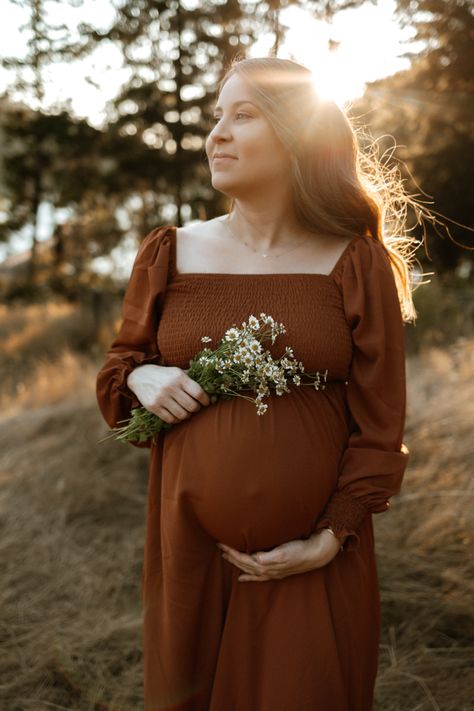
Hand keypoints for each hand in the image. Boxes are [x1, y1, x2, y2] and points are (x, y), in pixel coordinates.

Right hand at [127, 364, 209, 423]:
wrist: (139, 375)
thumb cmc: (164, 374)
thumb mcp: (177, 371)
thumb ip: (191, 378)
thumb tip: (209, 385)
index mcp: (179, 377)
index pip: (198, 393)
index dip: (205, 400)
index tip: (206, 403)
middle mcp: (170, 387)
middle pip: (192, 406)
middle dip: (196, 409)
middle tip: (196, 407)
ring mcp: (161, 398)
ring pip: (182, 414)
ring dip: (187, 415)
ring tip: (187, 412)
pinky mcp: (153, 407)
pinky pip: (170, 419)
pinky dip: (176, 419)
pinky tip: (177, 415)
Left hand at [217, 529, 342, 581]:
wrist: (316, 554)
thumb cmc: (300, 550)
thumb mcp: (285, 552)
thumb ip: (270, 557)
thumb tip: (256, 559)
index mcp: (266, 565)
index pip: (244, 559)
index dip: (232, 552)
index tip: (221, 543)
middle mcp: (267, 570)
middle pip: (244, 565)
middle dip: (231, 557)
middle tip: (220, 547)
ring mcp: (271, 572)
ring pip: (249, 569)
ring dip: (237, 564)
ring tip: (227, 558)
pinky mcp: (277, 570)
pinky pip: (258, 576)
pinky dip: (248, 576)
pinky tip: (242, 577)